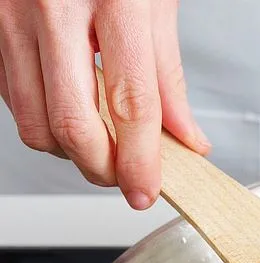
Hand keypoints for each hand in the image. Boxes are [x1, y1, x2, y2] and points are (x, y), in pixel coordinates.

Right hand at [0, 0, 208, 208]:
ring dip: (69, 152)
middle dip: (101, 167)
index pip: (131, 104)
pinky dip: (42, 120)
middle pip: (72, 122)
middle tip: (124, 177)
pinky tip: (70, 111)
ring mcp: (10, 14)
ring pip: (32, 120)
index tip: (146, 190)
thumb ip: (167, 75)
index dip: (140, 160)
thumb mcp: (155, 2)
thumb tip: (185, 138)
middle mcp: (52, 6)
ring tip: (101, 147)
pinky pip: (12, 96)